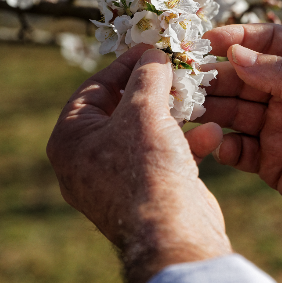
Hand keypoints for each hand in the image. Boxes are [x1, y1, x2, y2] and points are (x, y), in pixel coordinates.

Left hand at [47, 45, 231, 282]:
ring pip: (147, 132)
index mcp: (70, 141)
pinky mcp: (150, 193)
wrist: (173, 234)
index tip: (151, 48)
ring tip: (198, 95)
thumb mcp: (144, 109)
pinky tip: (211, 133)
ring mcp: (118, 180)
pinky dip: (187, 143)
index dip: (123, 65)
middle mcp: (87, 162)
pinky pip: (164, 158)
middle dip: (155, 89)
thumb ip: (147, 75)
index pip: (92, 88)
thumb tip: (153, 54)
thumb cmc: (146, 168)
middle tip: (178, 68)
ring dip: (176, 113)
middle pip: (122, 109)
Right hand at [193, 25, 281, 247]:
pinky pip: (238, 149)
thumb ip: (278, 72)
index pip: (268, 42)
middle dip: (216, 77)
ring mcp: (278, 127)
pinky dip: (224, 146)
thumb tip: (235, 53)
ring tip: (191, 111)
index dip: (239, 38)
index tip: (208, 40)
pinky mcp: (270, 160)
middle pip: (243, 77)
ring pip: (234, 112)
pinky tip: (218, 145)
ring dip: (212, 110)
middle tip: (187, 80)